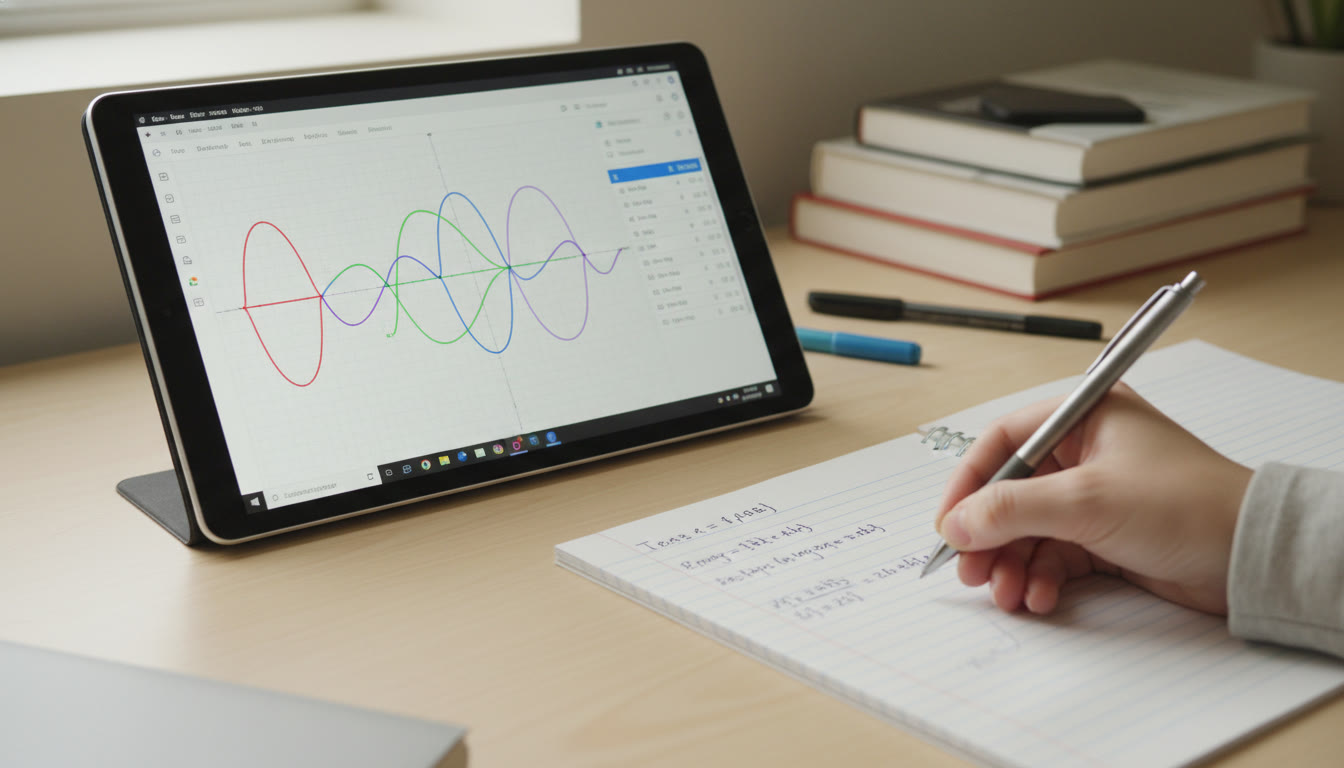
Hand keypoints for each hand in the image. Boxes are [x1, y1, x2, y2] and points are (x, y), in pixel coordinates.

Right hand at [934, 383, 1251, 615]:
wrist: (1249, 557)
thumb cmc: (1184, 505)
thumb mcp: (1085, 501)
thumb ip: (1011, 509)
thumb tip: (956, 524)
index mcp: (1084, 417)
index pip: (1003, 442)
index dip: (969, 482)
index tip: (948, 522)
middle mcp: (1086, 451)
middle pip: (1011, 491)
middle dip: (989, 535)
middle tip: (970, 570)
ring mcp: (1095, 495)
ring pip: (1029, 529)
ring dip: (1012, 563)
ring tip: (1007, 593)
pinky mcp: (1106, 535)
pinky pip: (1054, 554)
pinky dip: (1041, 577)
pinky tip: (1040, 597)